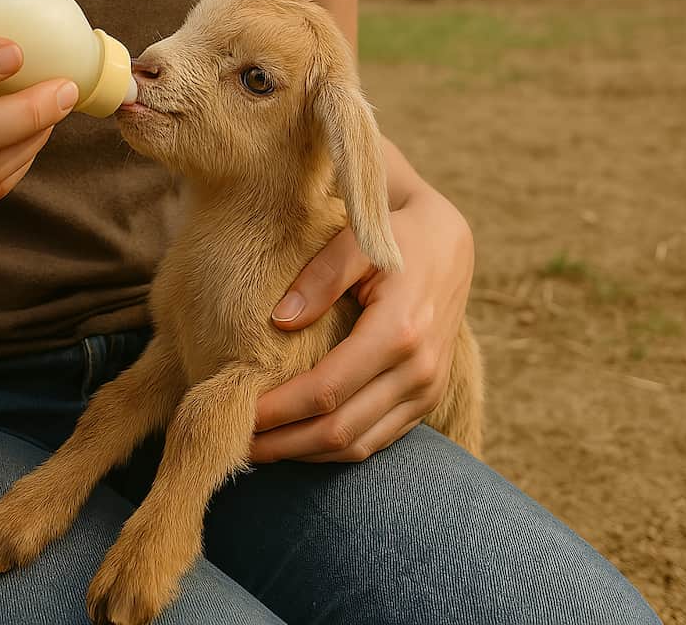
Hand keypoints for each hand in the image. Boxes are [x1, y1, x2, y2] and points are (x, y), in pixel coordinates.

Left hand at [252, 186, 473, 462]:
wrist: (449, 241)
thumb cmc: (396, 232)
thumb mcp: (357, 238)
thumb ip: (320, 277)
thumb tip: (279, 321)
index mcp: (401, 331)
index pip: (327, 390)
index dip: (278, 410)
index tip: (238, 412)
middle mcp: (420, 370)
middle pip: (340, 430)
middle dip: (283, 444)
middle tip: (236, 443)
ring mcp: (428, 389)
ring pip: (359, 446)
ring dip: (305, 454)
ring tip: (259, 448)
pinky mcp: (428, 399)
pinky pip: (377, 440)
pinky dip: (333, 449)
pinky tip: (297, 440)